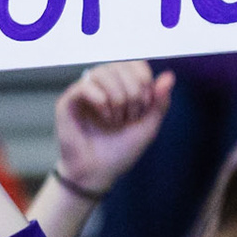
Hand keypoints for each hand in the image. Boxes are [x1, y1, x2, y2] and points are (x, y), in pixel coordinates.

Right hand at [54, 61, 173, 195]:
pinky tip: (104, 117)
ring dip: (117, 98)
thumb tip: (169, 76)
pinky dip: (100, 100)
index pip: (136, 63)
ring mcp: (84, 90)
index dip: (144, 80)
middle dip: (132, 92)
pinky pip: (85, 86)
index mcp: (121, 85)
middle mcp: (102, 83)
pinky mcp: (68, 101)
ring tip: (115, 120)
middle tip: (129, 118)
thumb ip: (160, 101)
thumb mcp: (148, 126)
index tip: (144, 107)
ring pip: (102, 72)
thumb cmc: (121, 150)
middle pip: (121, 66)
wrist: (98, 173)